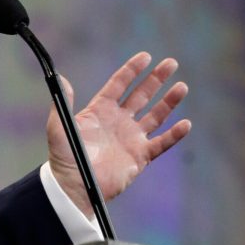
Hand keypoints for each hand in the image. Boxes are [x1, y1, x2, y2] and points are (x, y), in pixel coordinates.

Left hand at [47, 52, 191, 217]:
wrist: (74, 188)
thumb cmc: (64, 159)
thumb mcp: (59, 128)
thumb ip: (63, 103)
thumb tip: (61, 78)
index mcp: (100, 111)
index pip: (119, 85)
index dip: (132, 70)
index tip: (145, 56)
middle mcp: (118, 121)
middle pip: (142, 95)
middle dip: (156, 79)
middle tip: (171, 63)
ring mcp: (131, 138)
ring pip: (155, 116)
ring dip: (169, 102)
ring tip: (181, 87)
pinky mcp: (139, 156)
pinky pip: (161, 143)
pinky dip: (174, 135)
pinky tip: (185, 124)